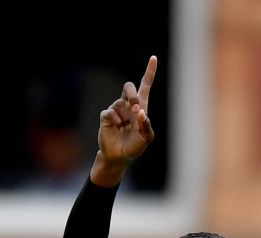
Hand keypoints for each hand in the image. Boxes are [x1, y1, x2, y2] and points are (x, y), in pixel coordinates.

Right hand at [94, 56, 156, 180]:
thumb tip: (140, 112)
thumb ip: (146, 125)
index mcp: (141, 108)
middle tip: (135, 106)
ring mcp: (116, 109)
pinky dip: (116, 120)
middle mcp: (128, 106)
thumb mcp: (146, 138)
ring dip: (125, 114)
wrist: (119, 156)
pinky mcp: (106, 115)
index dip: (149, 72)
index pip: (145, 86)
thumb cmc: (134, 146)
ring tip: (124, 126)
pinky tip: (117, 127)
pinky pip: (111, 112)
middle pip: (129, 87)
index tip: (153, 58)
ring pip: (120, 102)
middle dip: (132, 93)